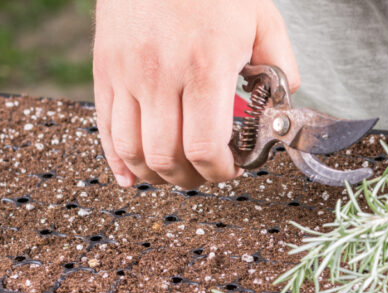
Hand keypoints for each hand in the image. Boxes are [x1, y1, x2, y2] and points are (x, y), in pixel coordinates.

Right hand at [93, 0, 298, 187]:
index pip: (205, 147)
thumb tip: (283, 102)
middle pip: (168, 157)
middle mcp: (161, 76)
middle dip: (192, 178)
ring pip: (133, 151)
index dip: (220, 171)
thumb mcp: (261, 19)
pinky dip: (119, 161)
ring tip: (177, 173)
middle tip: (207, 173)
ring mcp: (127, 75)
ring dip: (157, 175)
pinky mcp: (104, 70)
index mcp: (205, 68)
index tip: (232, 169)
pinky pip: (104, 129)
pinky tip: (133, 175)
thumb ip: (279, 65)